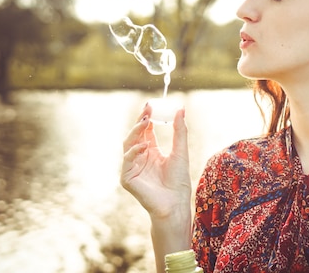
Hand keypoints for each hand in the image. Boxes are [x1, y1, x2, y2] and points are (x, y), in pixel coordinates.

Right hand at [121, 103, 191, 219]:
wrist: (175, 203)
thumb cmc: (178, 180)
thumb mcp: (180, 151)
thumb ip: (179, 131)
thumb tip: (181, 109)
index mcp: (150, 151)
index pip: (145, 130)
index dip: (146, 117)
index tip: (151, 105)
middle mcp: (139, 158)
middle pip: (134, 135)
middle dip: (139, 122)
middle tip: (147, 111)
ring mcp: (132, 168)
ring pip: (128, 145)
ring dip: (135, 132)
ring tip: (145, 122)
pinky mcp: (127, 178)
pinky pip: (127, 161)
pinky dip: (134, 152)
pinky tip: (144, 146)